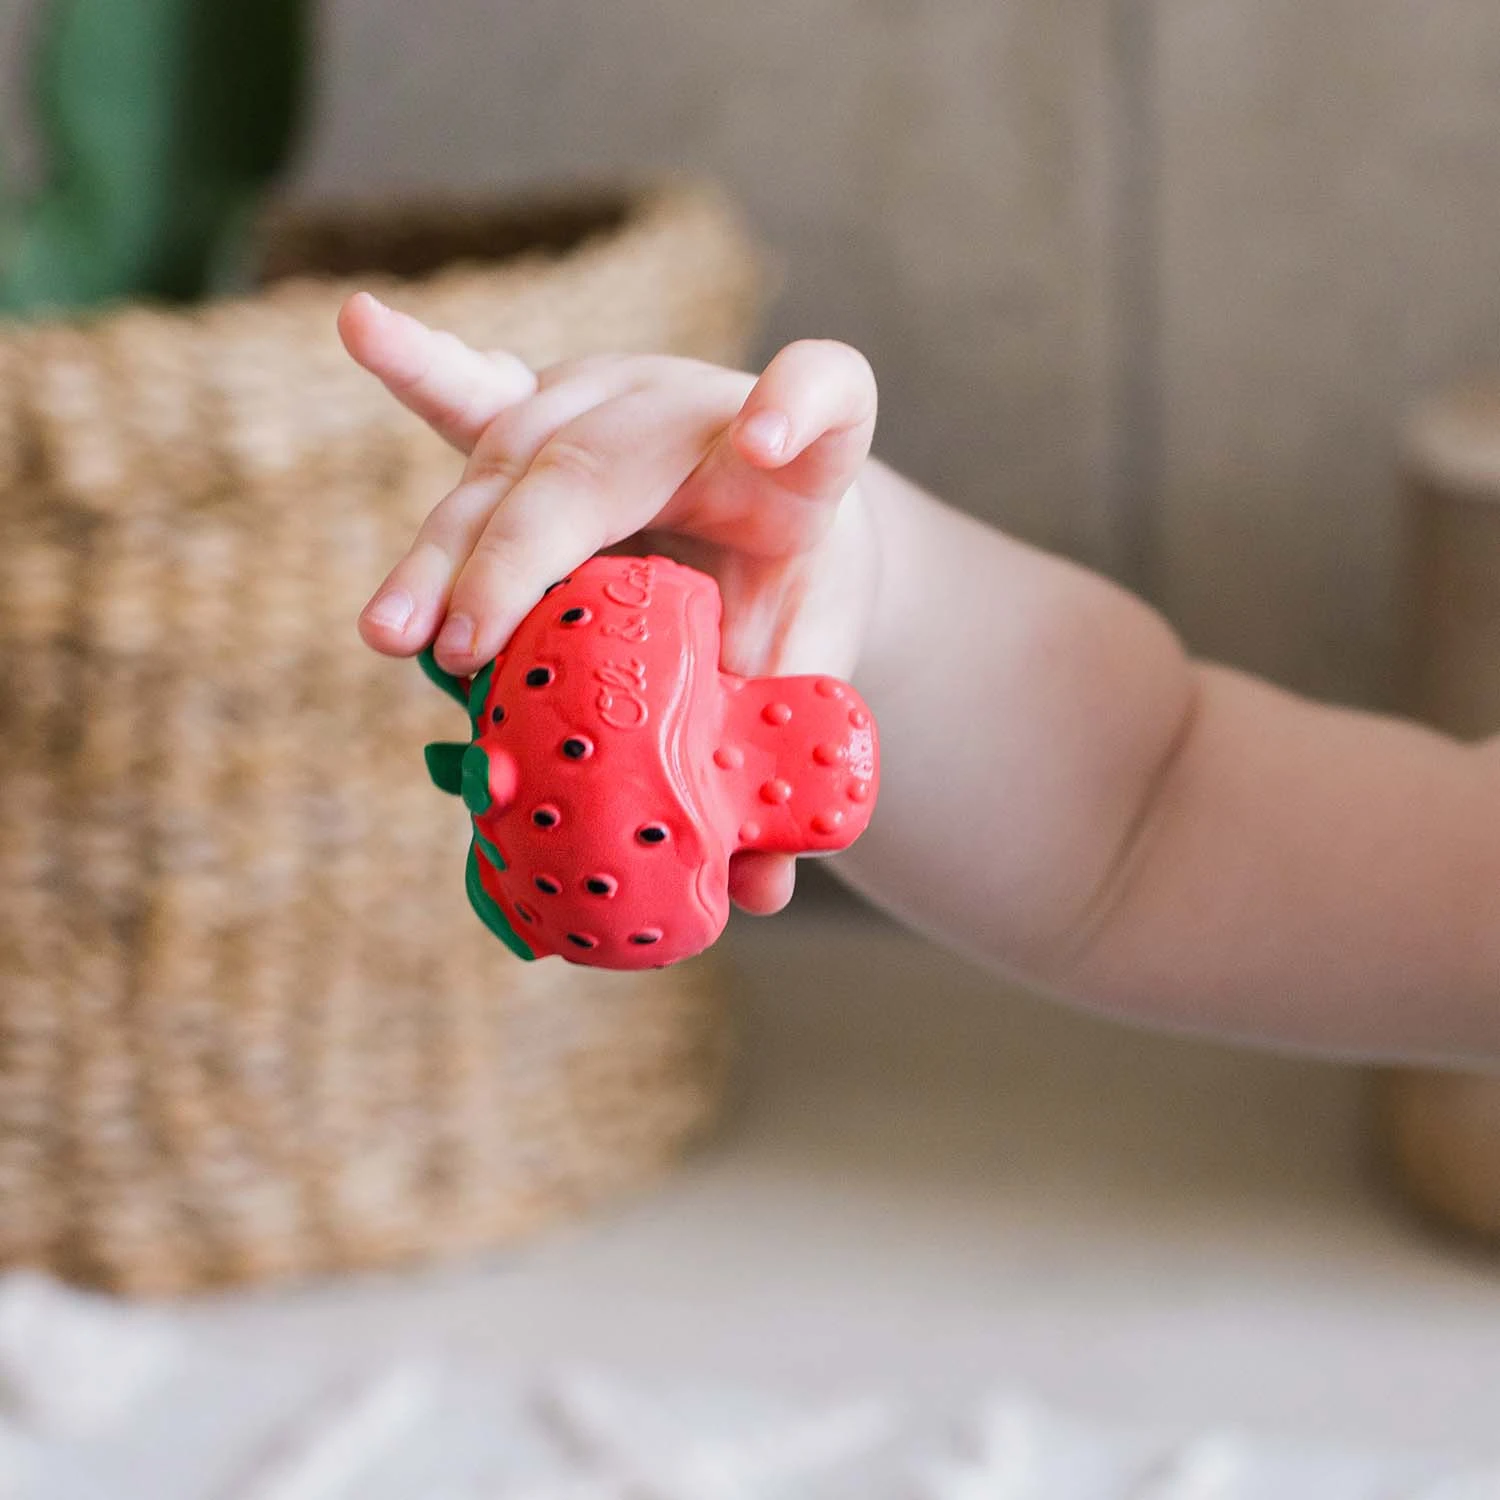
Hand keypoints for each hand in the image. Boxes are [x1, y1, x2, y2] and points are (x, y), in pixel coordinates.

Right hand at [338, 292, 879, 912]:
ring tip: (396, 633)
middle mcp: (693, 408)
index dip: (800, 404)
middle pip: (592, 468)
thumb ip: (781, 757)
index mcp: (796, 466)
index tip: (771, 435)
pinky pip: (475, 394)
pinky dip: (420, 369)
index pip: (827, 398)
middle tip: (464, 651)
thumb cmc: (789, 596)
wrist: (775, 523)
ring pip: (507, 465)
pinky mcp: (548, 415)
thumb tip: (761, 889)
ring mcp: (611, 399)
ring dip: (445, 553)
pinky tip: (362, 327)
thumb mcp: (803, 672)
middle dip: (515, 562)